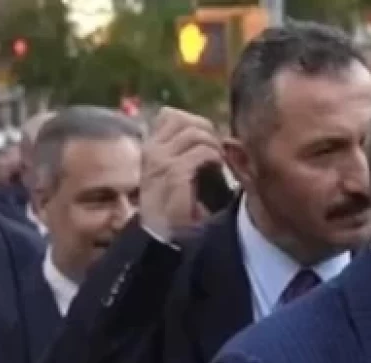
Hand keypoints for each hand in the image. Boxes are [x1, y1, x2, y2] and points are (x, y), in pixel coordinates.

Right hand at [139, 107, 223, 239]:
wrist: (167, 237)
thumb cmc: (178, 207)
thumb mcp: (178, 174)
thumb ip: (185, 152)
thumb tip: (210, 134)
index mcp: (151, 148)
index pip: (170, 116)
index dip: (195, 123)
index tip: (208, 142)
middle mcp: (151, 151)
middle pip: (183, 119)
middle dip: (207, 131)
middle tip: (218, 152)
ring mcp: (159, 162)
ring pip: (193, 133)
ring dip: (213, 145)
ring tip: (219, 162)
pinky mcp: (172, 175)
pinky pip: (200, 152)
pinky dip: (214, 157)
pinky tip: (217, 169)